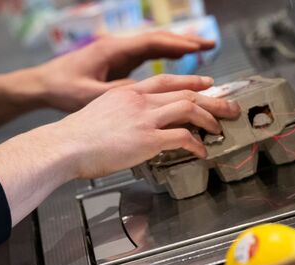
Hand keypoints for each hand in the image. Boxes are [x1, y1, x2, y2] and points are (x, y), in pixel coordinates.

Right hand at [0, 74, 240, 225]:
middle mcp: (140, 100)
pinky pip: (183, 137)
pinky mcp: (148, 139)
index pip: (166, 82)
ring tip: (221, 128)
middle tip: (229, 106)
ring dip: (210, 119)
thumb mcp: (99, 115)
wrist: (64, 146)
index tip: (206, 84)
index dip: (190, 82)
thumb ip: (120, 117)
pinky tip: (202, 152)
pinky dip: (197, 144)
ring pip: (190, 109)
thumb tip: (130, 131)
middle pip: (186, 93)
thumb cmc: (75, 138)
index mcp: (127, 92)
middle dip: (212, 100)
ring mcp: (145, 118)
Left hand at [31, 32, 214, 111]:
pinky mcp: (117, 63)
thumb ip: (121, 94)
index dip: (178, 45)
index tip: (199, 48)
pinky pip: (148, 56)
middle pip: (159, 40)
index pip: (153, 43)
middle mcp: (119, 47)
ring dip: (178, 48)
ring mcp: (119, 54)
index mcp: (114, 50)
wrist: (42, 85)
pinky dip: (166, 57)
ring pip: (154, 46)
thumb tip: (148, 96)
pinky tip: (178, 63)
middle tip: (210, 45)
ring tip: (202, 51)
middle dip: (185, 42)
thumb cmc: (62, 89)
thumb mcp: (92, 95)